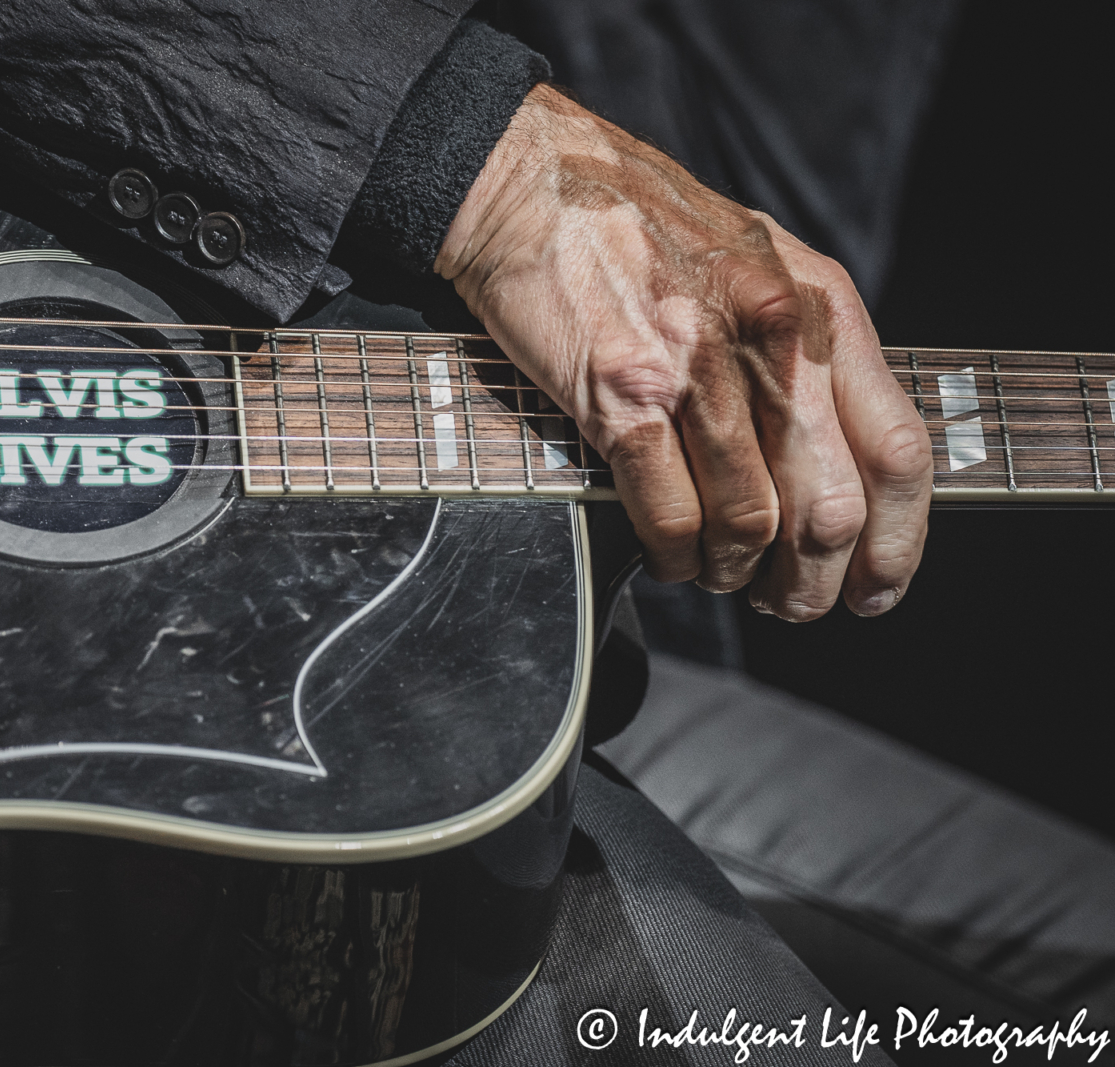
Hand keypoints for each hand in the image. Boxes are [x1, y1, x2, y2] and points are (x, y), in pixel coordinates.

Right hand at [436, 84, 931, 619]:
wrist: (535, 184)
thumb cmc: (642, 223)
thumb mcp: (761, 261)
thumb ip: (807, 347)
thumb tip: (837, 452)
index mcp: (822, 307)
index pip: (898, 452)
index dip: (898, 543)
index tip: (876, 585)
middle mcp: (774, 341)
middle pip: (831, 508)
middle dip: (814, 582)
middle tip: (792, 602)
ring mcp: (697, 372)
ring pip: (750, 525)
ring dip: (737, 575)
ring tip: (720, 575)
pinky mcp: (622, 398)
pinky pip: (671, 517)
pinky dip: (678, 559)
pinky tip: (672, 556)